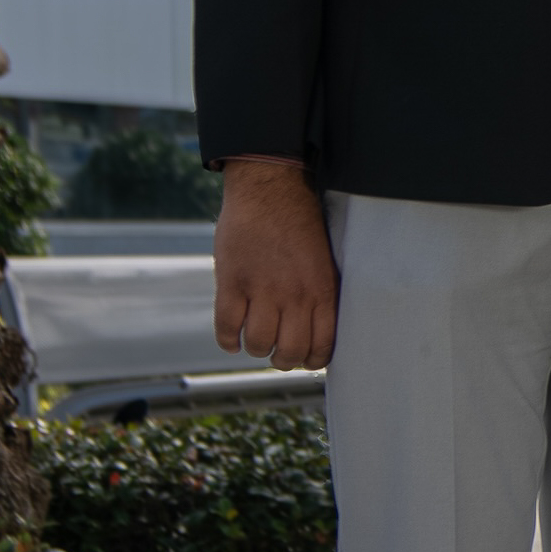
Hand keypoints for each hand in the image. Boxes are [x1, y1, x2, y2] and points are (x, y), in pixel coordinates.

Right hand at [213, 160, 336, 369]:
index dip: (312, 361)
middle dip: (283, 360)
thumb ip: (320, 294)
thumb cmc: (301, 225)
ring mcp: (261, 289)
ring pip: (258, 343)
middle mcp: (294, 295)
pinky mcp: (232, 281)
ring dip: (255, 349)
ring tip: (255, 342)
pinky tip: (231, 339)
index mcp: (322, 291)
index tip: (305, 360)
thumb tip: (318, 329)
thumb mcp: (324, 262)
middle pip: (289, 351)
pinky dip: (227, 340)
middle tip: (278, 353)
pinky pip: (226, 326)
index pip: (322, 346)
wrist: (270, 190)